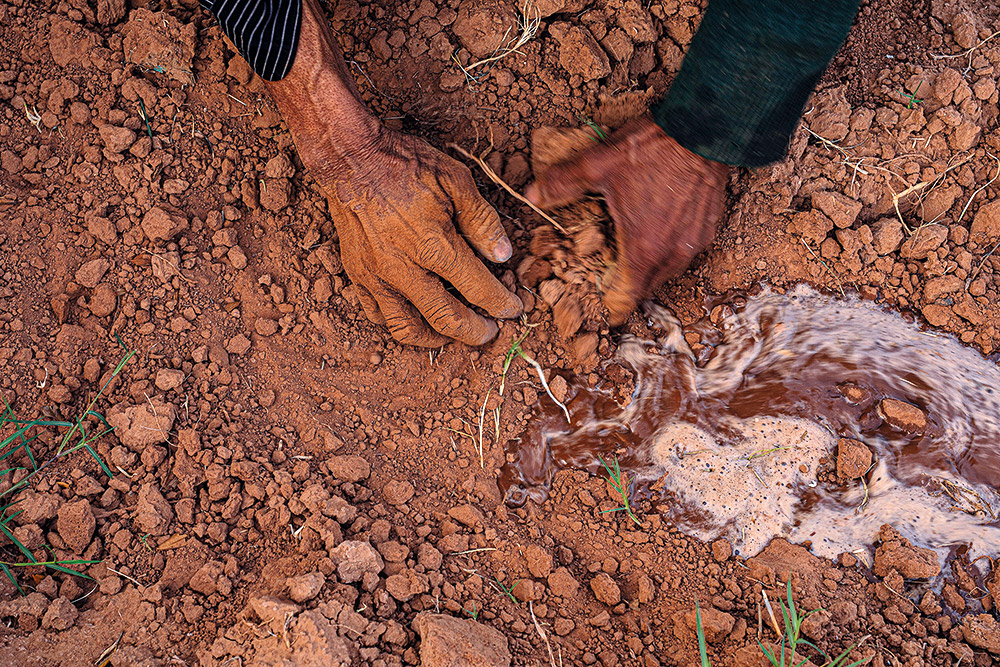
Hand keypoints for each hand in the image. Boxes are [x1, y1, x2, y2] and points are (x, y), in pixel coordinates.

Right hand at [264, 0, 519, 346]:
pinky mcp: (357, 275)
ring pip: (408, 328)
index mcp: (433, 244)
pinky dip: (400, 324)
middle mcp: (403, 268)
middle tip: (491, 332)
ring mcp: (376, 276)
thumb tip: (504, 255)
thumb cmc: (405, 164)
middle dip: (475, 331)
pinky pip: (378, 314)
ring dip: (436, 338)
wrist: (348, 157)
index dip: (501, 304)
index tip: (513, 308)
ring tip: (454, 333)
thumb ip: (482, 220)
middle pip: (446, 318)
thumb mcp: (455, 179)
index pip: (478, 289)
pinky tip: (417, 317)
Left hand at [527, 115, 727, 324]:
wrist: (705, 128)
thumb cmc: (653, 148)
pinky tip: (655, 228)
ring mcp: (694, 243)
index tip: (600, 308)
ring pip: (666, 271)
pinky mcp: (708, 229)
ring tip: (629, 249)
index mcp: (643, 248)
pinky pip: (683, 252)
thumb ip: (563, 183)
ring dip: (648, 267)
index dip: (611, 308)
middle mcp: (672, 254)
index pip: (626, 300)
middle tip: (607, 274)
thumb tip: (532, 193)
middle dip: (626, 286)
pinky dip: (668, 249)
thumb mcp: (599, 163)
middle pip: (646, 288)